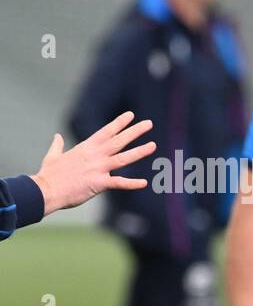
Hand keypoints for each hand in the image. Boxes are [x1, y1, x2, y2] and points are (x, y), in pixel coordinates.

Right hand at [31, 111, 155, 213]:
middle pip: (118, 141)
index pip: (106, 132)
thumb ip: (57, 146)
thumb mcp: (52, 156)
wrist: (45, 191)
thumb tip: (57, 136)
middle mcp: (94, 155)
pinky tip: (144, 183)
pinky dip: (132, 183)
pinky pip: (119, 183)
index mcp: (85, 148)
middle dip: (135, 131)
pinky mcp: (99, 183)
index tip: (131, 115)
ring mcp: (97, 169)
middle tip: (149, 123)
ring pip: (123, 158)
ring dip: (139, 152)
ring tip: (153, 145)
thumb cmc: (49, 175)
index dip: (119, 123)